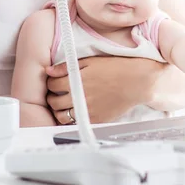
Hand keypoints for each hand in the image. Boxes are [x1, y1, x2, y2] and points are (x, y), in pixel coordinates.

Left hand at [45, 56, 160, 124]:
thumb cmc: (115, 68)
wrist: (136, 82)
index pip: (51, 85)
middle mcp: (78, 97)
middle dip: (51, 97)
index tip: (54, 81)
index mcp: (75, 80)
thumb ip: (67, 66)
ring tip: (63, 104)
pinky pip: (75, 123)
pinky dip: (71, 118)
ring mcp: (87, 110)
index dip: (50, 82)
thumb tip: (49, 71)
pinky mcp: (95, 120)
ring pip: (61, 116)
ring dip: (58, 110)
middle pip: (53, 102)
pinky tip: (75, 111)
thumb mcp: (90, 61)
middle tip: (55, 93)